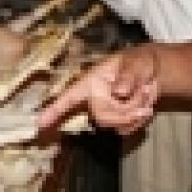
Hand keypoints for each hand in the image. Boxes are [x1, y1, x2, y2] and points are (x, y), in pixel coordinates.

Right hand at [38, 46, 160, 134]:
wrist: (153, 72)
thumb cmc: (139, 62)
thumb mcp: (136, 62)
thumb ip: (128, 75)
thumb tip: (119, 91)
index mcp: (91, 81)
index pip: (70, 96)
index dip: (54, 110)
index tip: (39, 123)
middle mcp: (94, 98)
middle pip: (100, 117)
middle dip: (124, 110)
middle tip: (144, 93)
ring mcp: (106, 111)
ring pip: (116, 126)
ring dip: (136, 113)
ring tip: (146, 94)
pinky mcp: (118, 122)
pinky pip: (127, 130)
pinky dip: (140, 120)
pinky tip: (146, 106)